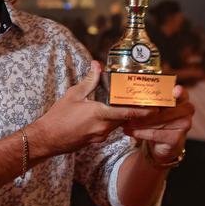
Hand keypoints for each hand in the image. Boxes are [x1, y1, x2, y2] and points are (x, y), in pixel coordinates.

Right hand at [30, 61, 155, 158]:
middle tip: (146, 101)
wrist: (47, 138)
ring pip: (118, 124)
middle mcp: (103, 128)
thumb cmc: (58, 116)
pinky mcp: (95, 140)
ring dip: (124, 115)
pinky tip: (107, 113)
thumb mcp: (73, 94)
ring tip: (128, 104)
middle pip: (126, 118)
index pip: (128, 113)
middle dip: (137, 111)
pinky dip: (112, 120)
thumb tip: (97, 66)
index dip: (144, 111)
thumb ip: (89, 81)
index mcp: (99, 114)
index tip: (157, 107)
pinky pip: (109, 129)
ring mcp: (100, 136)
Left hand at [122, 85, 193, 163]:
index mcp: (182, 98)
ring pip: (158, 121)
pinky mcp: (176, 139)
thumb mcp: (154, 106)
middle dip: (144, 110)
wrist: (160, 143)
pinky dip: (140, 132)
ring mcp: (184, 125)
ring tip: (125, 122)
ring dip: (139, 122)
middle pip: (165, 108)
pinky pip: (155, 134)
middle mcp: (186, 111)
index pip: (181, 92)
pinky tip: (129, 131)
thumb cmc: (156, 119)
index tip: (175, 90)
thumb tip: (131, 91)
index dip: (178, 91)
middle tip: (128, 111)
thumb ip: (149, 98)